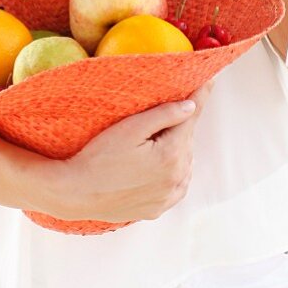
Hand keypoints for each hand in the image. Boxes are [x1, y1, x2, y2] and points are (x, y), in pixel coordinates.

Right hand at [57, 79, 215, 223]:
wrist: (76, 193)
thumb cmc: (98, 157)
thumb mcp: (129, 128)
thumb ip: (164, 115)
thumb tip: (191, 105)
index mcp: (171, 155)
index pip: (191, 118)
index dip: (200, 96)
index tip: (211, 78)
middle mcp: (176, 179)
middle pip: (186, 141)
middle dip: (179, 125)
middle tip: (160, 115)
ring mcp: (168, 197)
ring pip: (183, 163)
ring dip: (176, 150)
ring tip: (152, 143)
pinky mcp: (158, 209)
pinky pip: (175, 185)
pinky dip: (172, 172)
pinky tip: (154, 166)